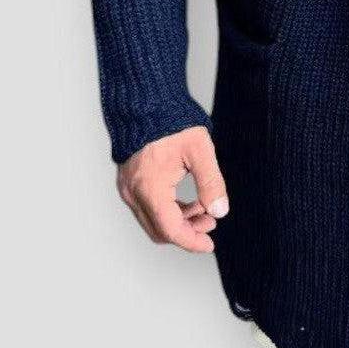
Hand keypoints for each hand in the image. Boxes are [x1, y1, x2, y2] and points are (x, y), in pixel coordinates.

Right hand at [117, 125, 228, 252]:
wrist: (146, 102)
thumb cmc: (172, 122)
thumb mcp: (199, 149)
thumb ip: (211, 182)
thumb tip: (220, 210)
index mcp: (150, 187)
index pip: (170, 229)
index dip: (191, 241)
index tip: (209, 244)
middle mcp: (134, 192)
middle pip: (160, 230)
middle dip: (187, 231)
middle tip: (211, 222)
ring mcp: (128, 188)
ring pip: (153, 220)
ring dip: (178, 221)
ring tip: (204, 209)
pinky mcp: (128, 182)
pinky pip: (147, 208)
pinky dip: (168, 210)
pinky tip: (188, 201)